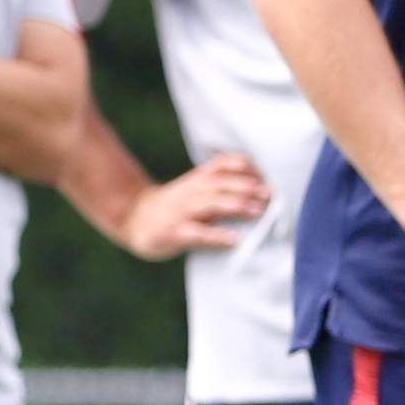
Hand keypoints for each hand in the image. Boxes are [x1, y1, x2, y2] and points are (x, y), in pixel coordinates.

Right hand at [116, 151, 270, 261]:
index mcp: (196, 180)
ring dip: (236, 205)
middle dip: (247, 186)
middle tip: (272, 193)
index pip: (222, 164)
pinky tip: (233, 240)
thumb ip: (219, 186)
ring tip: (258, 211)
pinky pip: (196, 234)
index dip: (244, 166)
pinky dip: (216, 236)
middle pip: (221, 183)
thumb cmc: (173, 207)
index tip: (269, 171)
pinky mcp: (174, 233)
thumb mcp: (193, 189)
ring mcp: (181, 212)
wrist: (132, 218)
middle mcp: (190, 192)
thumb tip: (260, 190)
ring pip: (211, 204)